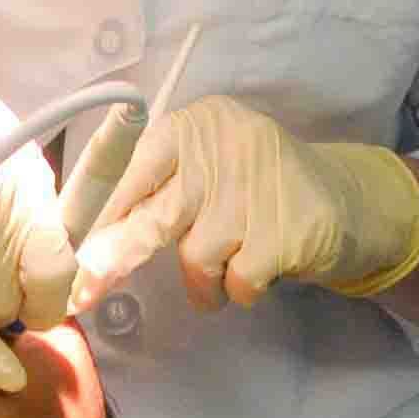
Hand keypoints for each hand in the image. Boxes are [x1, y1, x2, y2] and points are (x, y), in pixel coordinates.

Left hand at [67, 95, 418, 313]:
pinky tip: (261, 268)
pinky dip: (240, 288)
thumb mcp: (205, 172)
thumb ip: (155, 197)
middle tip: (86, 293)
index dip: (101, 214)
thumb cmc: (253, 190)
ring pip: (196, 256)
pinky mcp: (284, 231)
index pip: (135, 167)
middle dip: (118, 258)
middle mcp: (223, 146)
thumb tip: (89, 247)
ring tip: (228, 265)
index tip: (74, 252)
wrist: (344, 201)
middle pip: (155, 215)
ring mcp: (256, 188)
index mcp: (194, 125)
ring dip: (205, 279)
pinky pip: (236, 281)